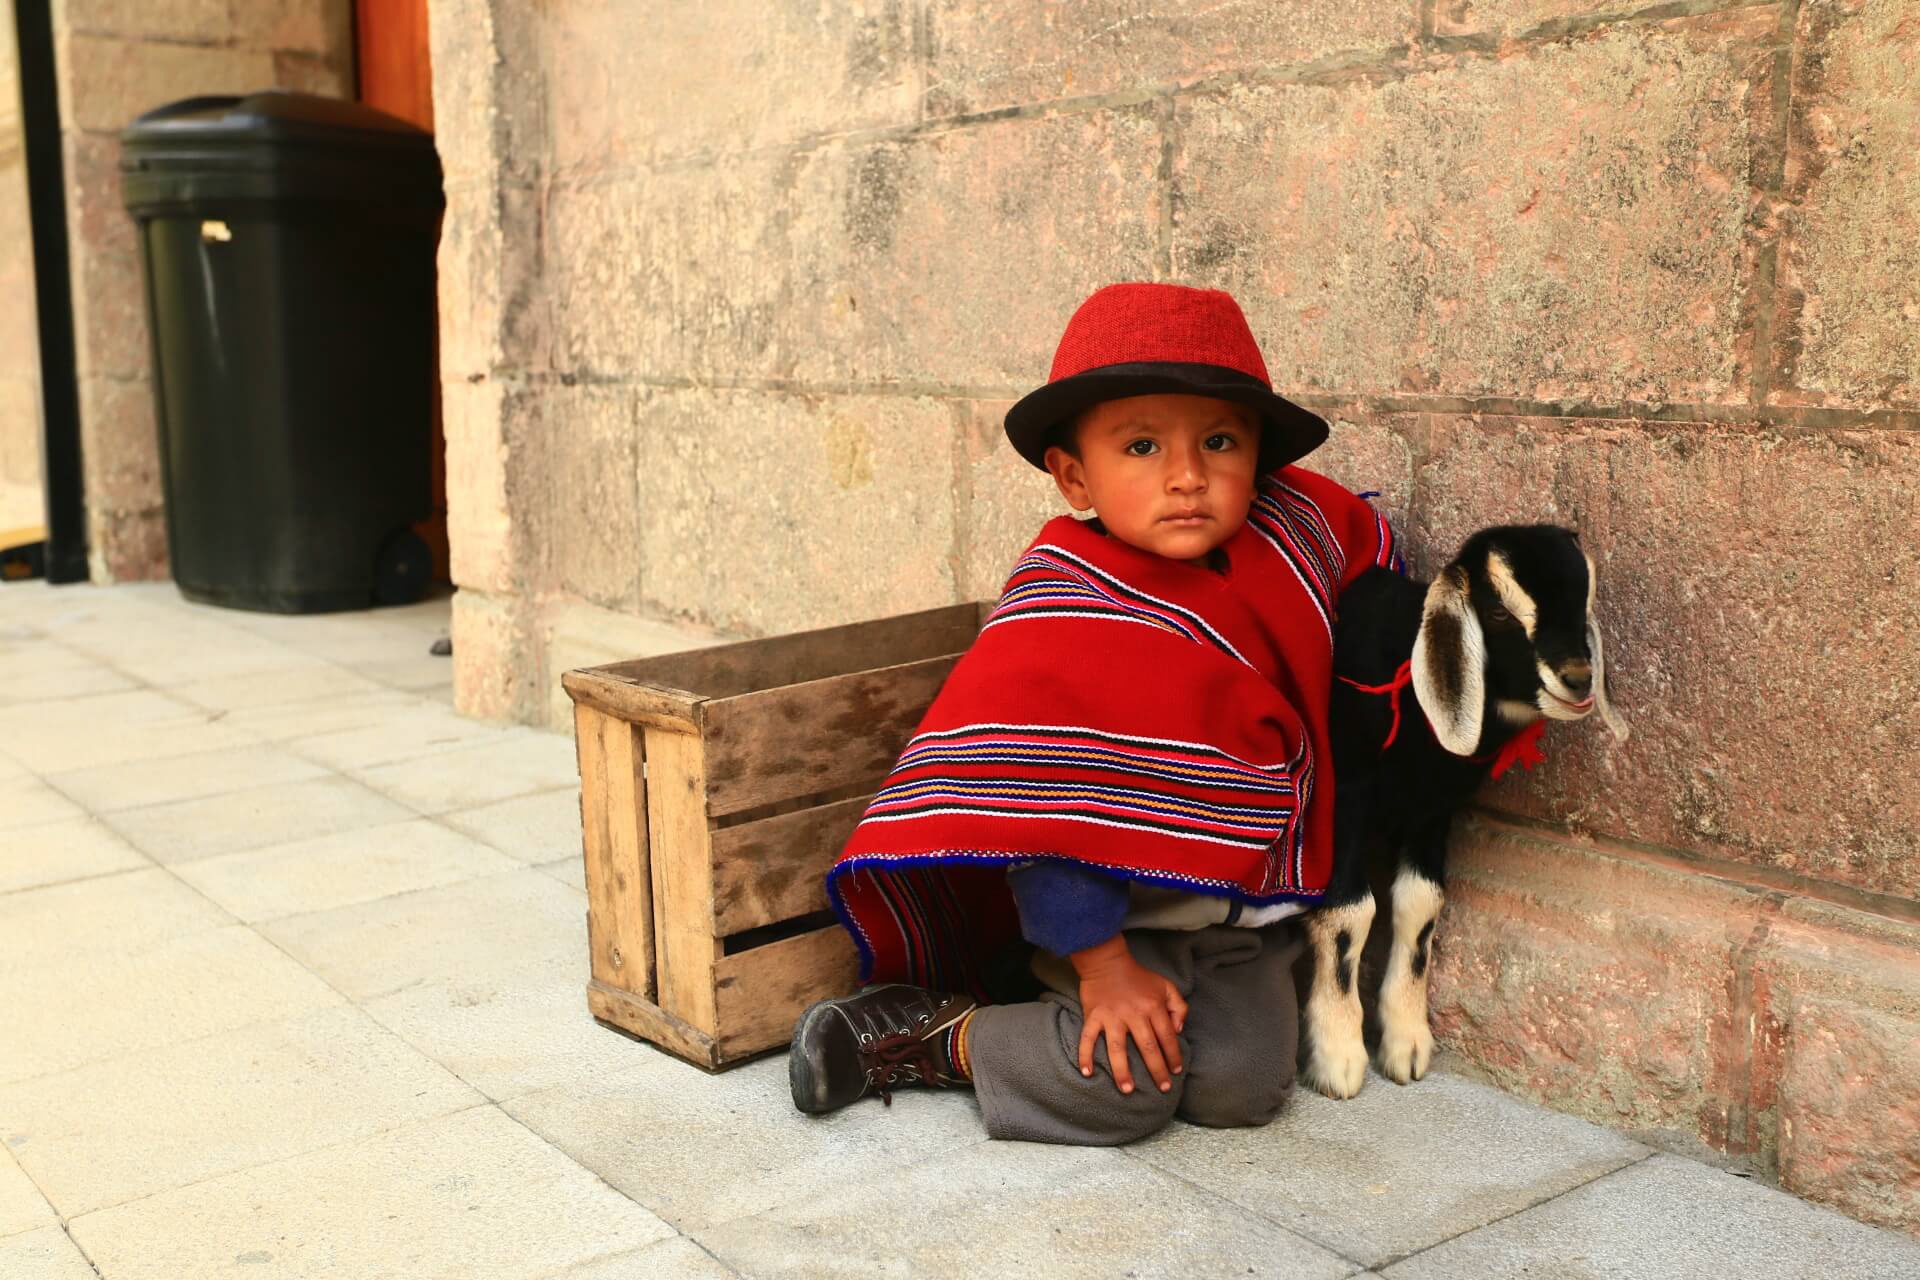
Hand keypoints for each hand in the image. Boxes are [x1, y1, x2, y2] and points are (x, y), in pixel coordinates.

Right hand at [1069, 935, 1187, 1093]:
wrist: (1107, 961)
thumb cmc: (1139, 977)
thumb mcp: (1166, 986)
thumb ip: (1179, 1007)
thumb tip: (1178, 1031)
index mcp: (1153, 1006)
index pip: (1167, 1036)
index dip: (1173, 1055)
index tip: (1176, 1071)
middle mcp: (1134, 1014)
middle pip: (1147, 1047)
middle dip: (1156, 1070)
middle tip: (1162, 1088)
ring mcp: (1112, 1016)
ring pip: (1118, 1048)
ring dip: (1122, 1070)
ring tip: (1127, 1090)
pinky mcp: (1093, 1016)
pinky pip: (1088, 1038)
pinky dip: (1085, 1055)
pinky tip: (1087, 1073)